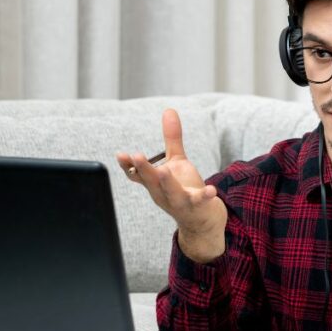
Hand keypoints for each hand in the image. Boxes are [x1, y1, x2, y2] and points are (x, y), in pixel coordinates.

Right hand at [116, 109, 226, 262]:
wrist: (201, 220)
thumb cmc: (184, 188)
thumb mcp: (176, 162)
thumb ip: (172, 138)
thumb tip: (169, 110)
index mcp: (155, 183)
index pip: (138, 174)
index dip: (128, 165)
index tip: (121, 155)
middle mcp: (163, 193)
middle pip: (151, 181)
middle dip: (143, 168)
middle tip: (135, 155)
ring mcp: (179, 200)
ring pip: (171, 192)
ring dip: (166, 182)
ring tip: (163, 171)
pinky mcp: (197, 205)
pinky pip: (200, 201)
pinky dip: (204, 196)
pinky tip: (210, 190)